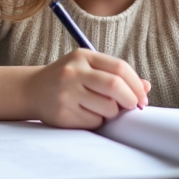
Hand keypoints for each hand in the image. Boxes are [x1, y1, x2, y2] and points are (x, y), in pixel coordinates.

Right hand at [26, 49, 148, 128]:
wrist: (32, 90)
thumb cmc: (68, 79)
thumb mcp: (89, 68)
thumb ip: (116, 75)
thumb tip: (146, 87)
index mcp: (83, 56)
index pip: (119, 68)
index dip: (136, 84)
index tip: (142, 96)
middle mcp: (73, 72)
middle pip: (115, 86)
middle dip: (131, 100)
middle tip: (133, 107)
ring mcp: (66, 93)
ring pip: (107, 108)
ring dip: (113, 112)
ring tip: (102, 108)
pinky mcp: (63, 113)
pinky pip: (94, 122)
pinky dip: (97, 121)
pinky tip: (85, 113)